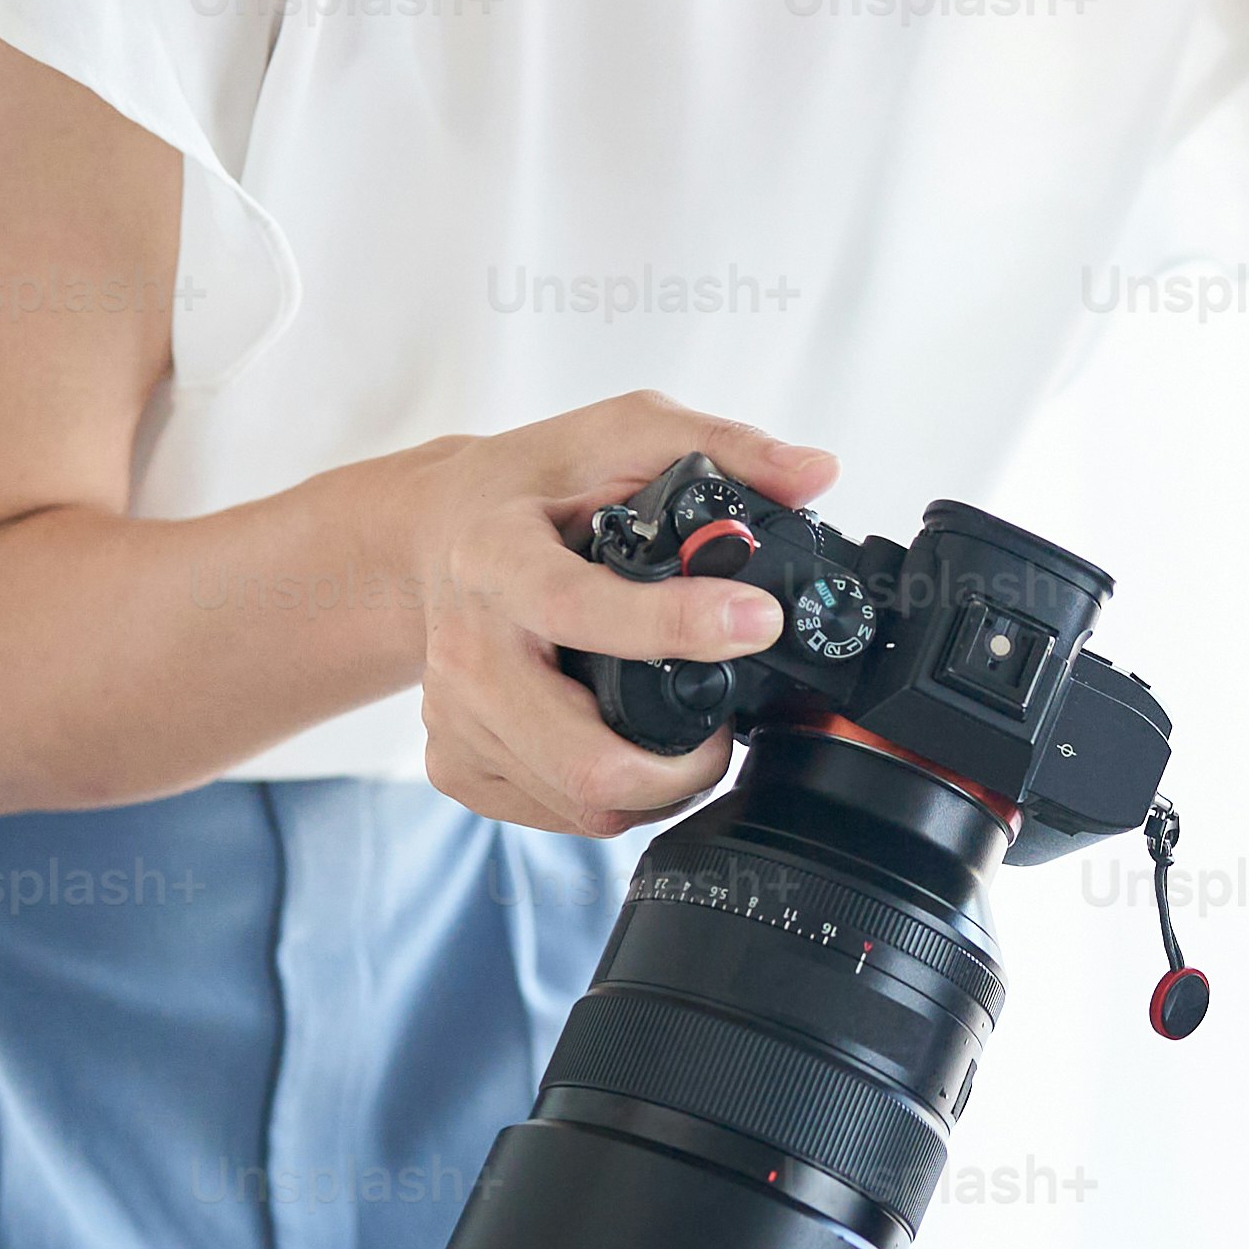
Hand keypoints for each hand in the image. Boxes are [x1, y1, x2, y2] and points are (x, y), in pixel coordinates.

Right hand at [399, 393, 841, 835]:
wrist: (431, 537)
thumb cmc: (532, 487)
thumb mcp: (622, 432)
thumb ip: (724, 444)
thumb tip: (816, 471)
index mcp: (497, 557)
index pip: (582, 608)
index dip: (677, 625)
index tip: (758, 622)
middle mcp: (466, 648)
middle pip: (584, 760)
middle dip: (686, 765)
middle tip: (729, 729)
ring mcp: (454, 717)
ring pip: (581, 803)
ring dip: (660, 788)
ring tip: (690, 738)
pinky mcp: (454, 764)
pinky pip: (556, 816)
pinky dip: (614, 799)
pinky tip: (629, 747)